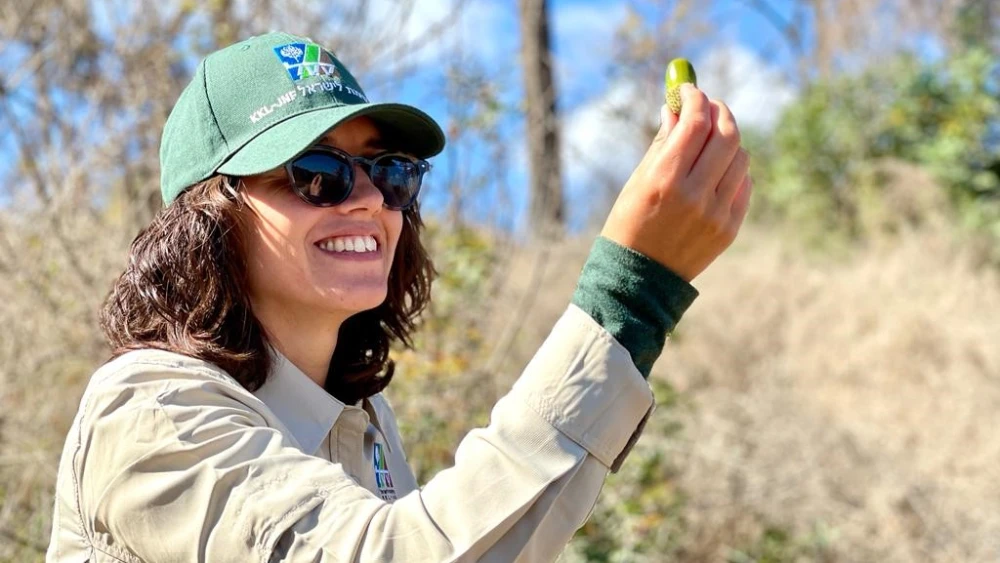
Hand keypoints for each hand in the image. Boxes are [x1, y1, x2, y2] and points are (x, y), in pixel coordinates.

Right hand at [600, 84, 751, 281]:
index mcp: (665, 179)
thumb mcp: (636, 182)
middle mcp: (695, 195)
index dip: (695, 97)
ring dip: (728, 140)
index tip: (689, 90)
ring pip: (740, 157)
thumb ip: (661, 144)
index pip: (695, 122)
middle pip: (727, 135)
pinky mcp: (729, 229)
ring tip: (710, 142)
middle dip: (719, 112)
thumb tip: (676, 109)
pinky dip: (733, 170)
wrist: (638, 282)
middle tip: (709, 106)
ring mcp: (716, 214)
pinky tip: (716, 172)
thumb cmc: (629, 225)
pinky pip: (744, 184)